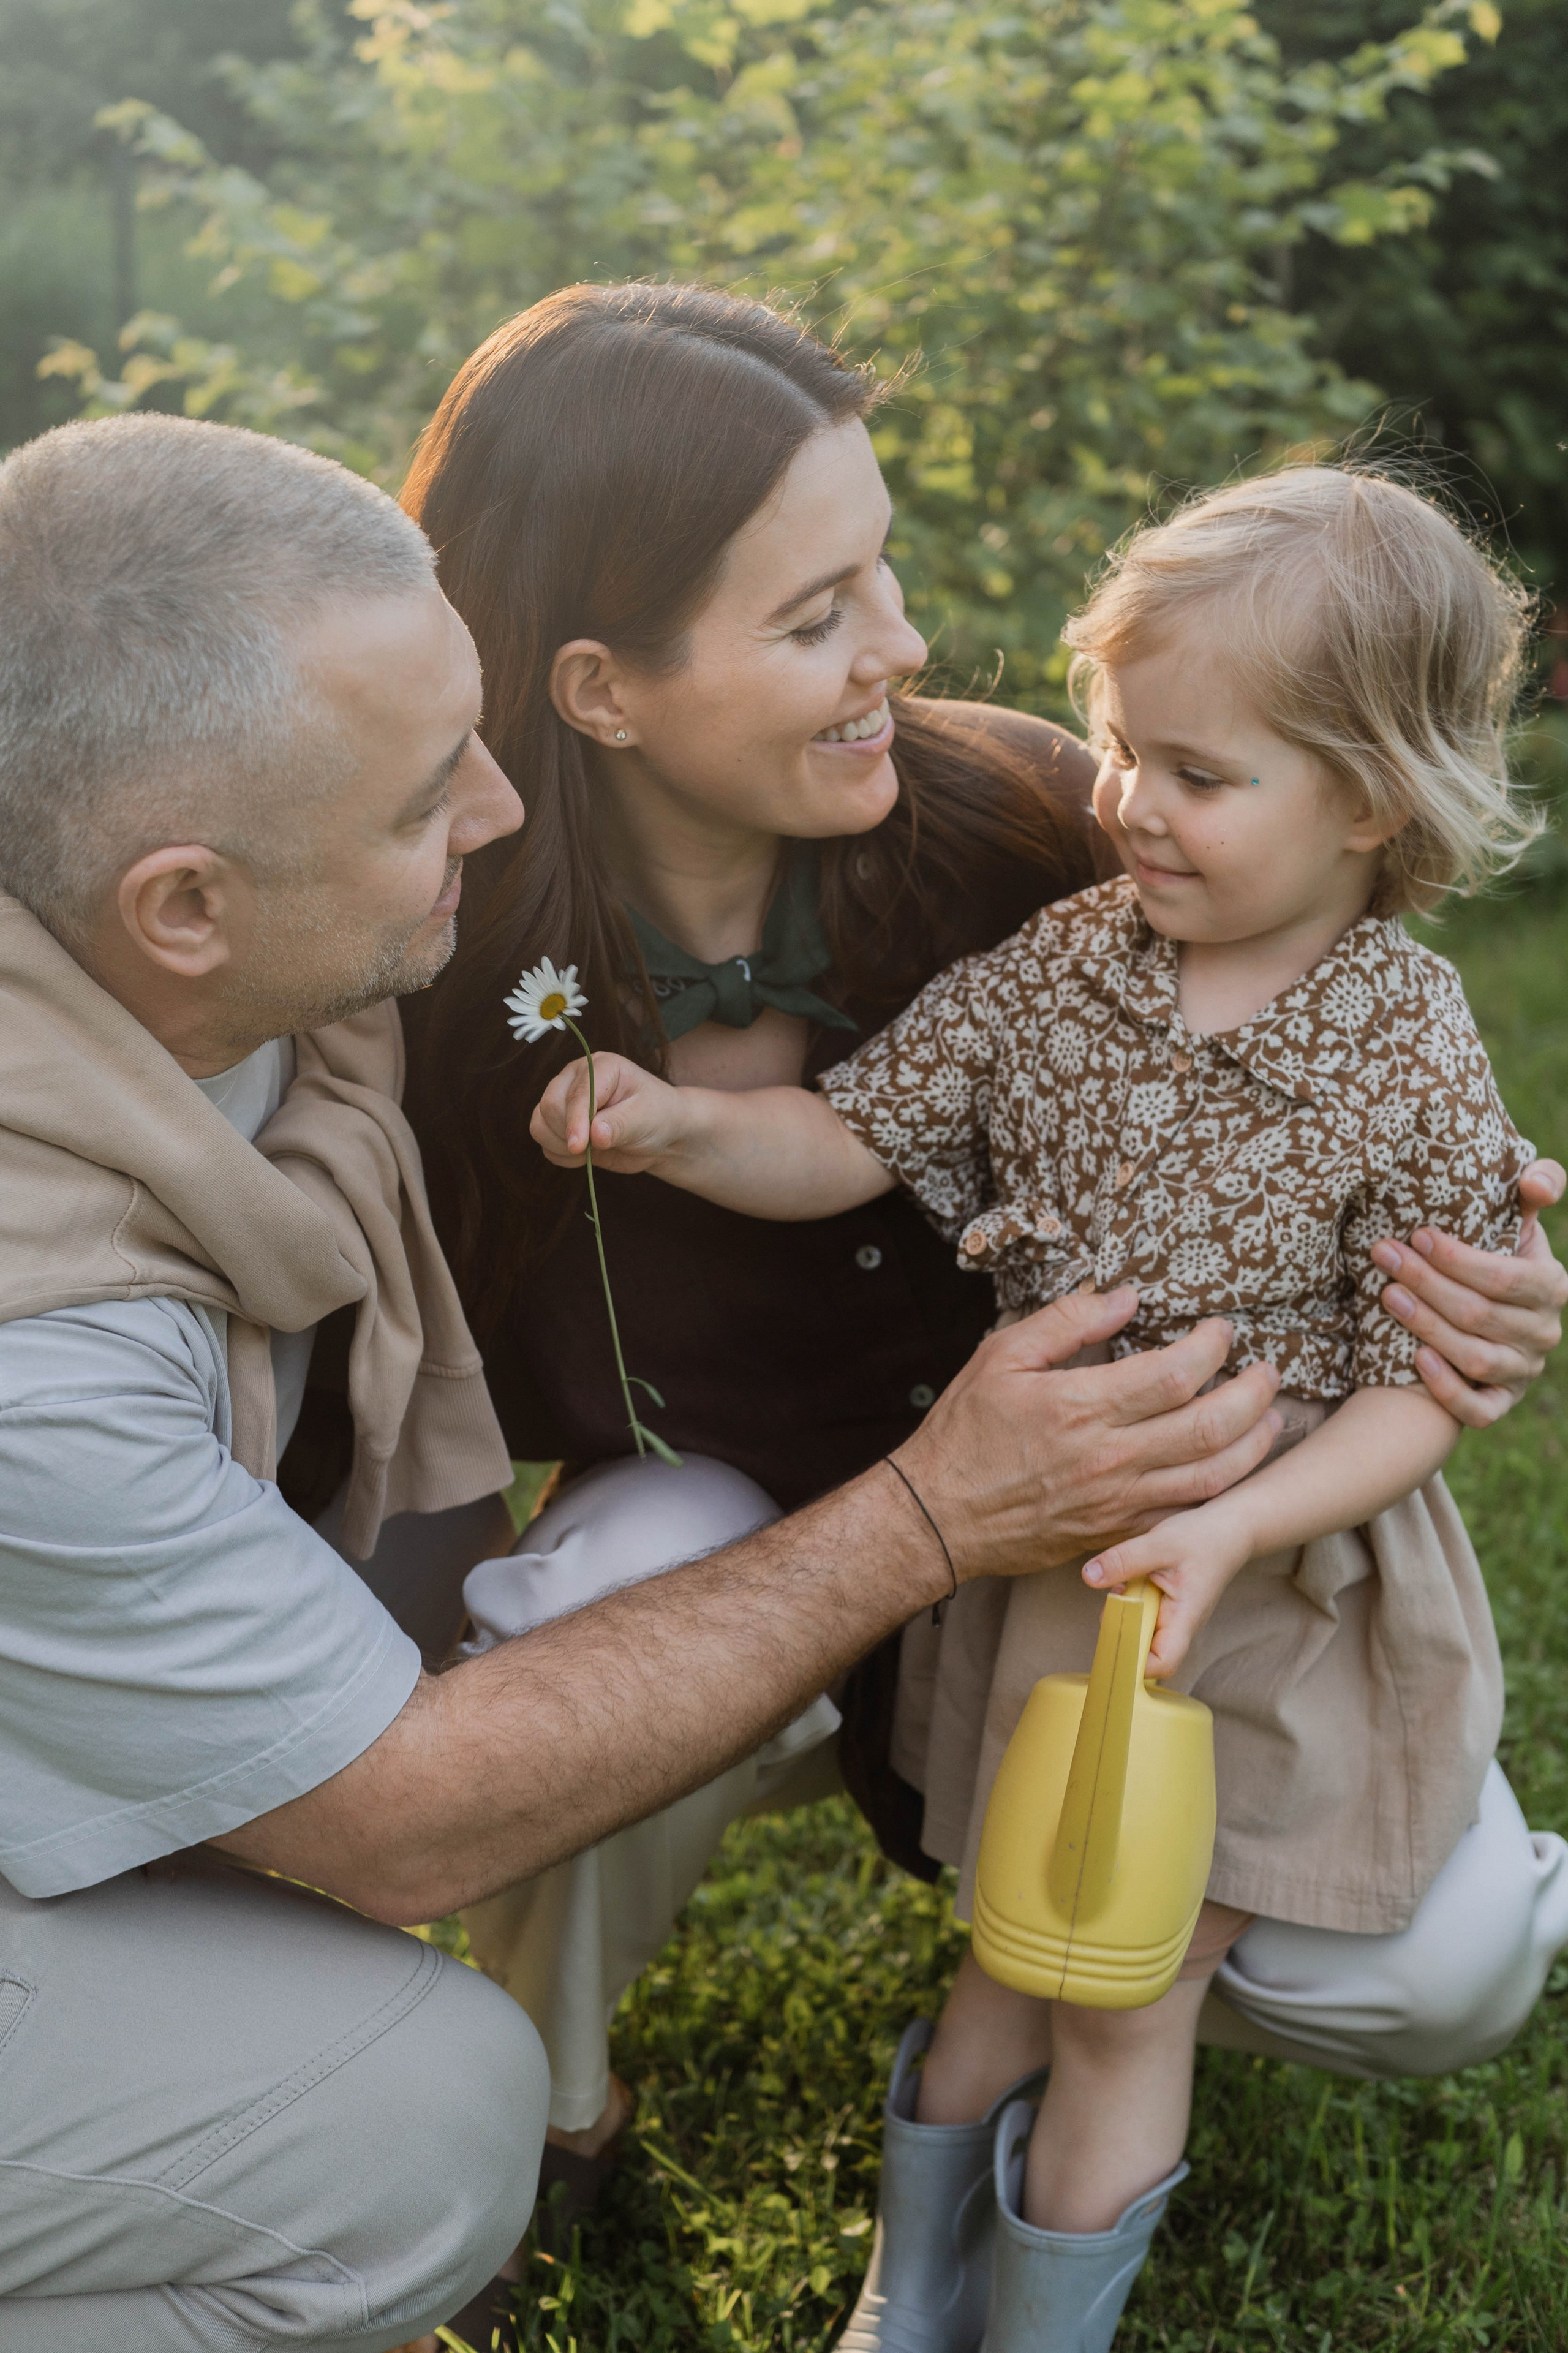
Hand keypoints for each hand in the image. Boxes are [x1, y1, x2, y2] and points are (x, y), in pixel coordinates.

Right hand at [530, 1052, 684, 1172]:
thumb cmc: (657, 1117)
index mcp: (601, 1066)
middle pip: (549, 1106)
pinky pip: (543, 1141)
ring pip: (539, 1124)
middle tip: (597, 1147)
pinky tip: (584, 1155)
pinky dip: (560, 1154)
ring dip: (561, 1146)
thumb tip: (594, 1135)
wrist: (660, 1135)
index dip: (575, 1121)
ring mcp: (565, 1099)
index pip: (576, 1093)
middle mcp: (577, 1078)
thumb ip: (620, 1125)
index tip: (579, 1146)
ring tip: (591, 1151)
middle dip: (569, 1133)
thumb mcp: (646, 1118)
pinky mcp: (560, 1122)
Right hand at [894, 1291, 1281, 1580]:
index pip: (1175, 1373)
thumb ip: (1066, 1321)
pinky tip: (1234, 1468)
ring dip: (1255, 1445)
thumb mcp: (1002, 1356)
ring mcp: (1118, 1502)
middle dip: (1254, 1393)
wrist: (940, 1516)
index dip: (1211, 1347)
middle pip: (1211, 1427)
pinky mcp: (1118, 1533)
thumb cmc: (966, 1432)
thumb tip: (1125, 1297)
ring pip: (1213, 1477)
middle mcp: (1110, 1458)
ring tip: (1272, 1418)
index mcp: (1082, 1407)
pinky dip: (1221, 1491)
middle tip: (1267, 1371)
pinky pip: (1186, 1516)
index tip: (1220, 1331)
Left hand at [1080, 1502, 1249, 1678]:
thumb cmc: (1204, 1536)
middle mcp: (1180, 1624)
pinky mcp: (1166, 1603)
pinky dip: (1129, 1600)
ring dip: (1123, 1612)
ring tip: (1121, 1585)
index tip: (1114, 1640)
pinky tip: (1127, 1580)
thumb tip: (1089, 1577)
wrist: (1231, 1527)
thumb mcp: (1160, 1543)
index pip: (1163, 1663)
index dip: (1135, 1663)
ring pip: (1140, 1630)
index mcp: (1185, 1618)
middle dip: (1121, 1631)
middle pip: (1145, 1651)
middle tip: (1111, 1602)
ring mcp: (1173, 1615)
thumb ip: (1124, 1561)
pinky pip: (1141, 1612)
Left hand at [1371, 1160, 1565, 1428]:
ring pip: (1475, 1359)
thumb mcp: (1518, 1221)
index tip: (1418, 1234)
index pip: (1505, 1277)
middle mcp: (1543, 1333)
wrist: (1486, 1315)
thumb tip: (1536, 1182)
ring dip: (1427, 1327)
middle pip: (1480, 1314)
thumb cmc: (1496, 1257)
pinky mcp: (1500, 1404)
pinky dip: (1447, 1389)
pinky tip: (1415, 1359)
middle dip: (1427, 1282)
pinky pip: (1478, 1410)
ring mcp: (1522, 1372)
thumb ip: (1534, 1188)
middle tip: (1384, 1255)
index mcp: (1551, 1286)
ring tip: (1387, 1295)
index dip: (1460, 1259)